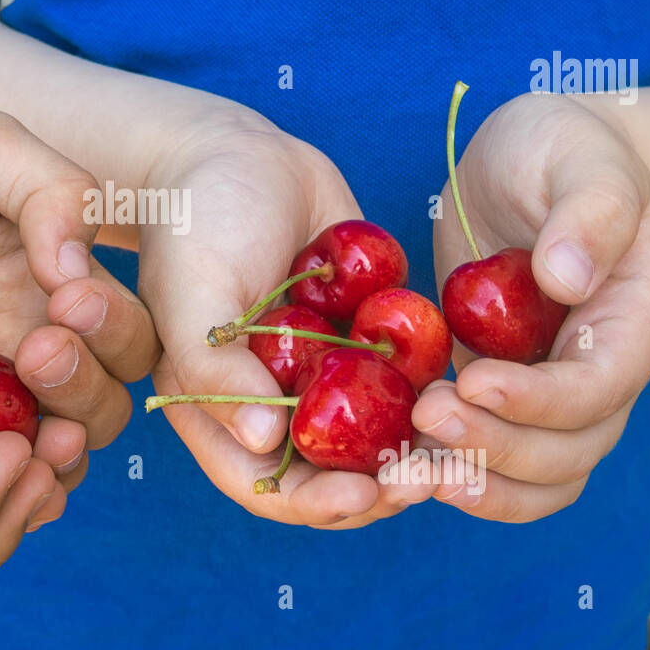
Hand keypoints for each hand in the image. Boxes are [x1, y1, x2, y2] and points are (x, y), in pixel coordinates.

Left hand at [0, 92, 160, 488]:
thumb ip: (52, 190)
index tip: (71, 299)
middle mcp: (11, 360)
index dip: (115, 335)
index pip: (123, 344)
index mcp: (47, 295)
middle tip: (38, 351)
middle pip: (91, 417)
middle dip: (83, 394)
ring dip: (32, 458)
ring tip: (8, 425)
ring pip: (22, 467)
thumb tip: (79, 273)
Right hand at [140, 115, 438, 526]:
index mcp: (217, 405)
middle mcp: (272, 397)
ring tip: (454, 441)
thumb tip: (264, 444)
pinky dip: (428, 386)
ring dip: (413, 446)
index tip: (363, 494)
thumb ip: (214, 370)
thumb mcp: (191, 292)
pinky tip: (457, 383)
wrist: (235, 147)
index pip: (265, 482)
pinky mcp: (360, 330)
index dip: (313, 502)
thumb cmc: (194, 218)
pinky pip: (401, 374)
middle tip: (426, 479)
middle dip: (377, 485)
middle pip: (329, 471)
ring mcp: (320, 366)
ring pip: (373, 432)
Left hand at [416, 92, 649, 521]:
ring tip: (404, 471)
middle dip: (497, 449)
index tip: (472, 379)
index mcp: (629, 321)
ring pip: (530, 477)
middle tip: (424, 417)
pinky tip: (388, 465)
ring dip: (473, 482)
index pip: (597, 387)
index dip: (539, 400)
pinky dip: (443, 470)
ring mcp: (543, 391)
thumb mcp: (582, 160)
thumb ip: (588, 213)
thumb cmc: (562, 150)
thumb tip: (567, 278)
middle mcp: (594, 372)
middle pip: (566, 452)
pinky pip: (481, 456)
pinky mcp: (490, 392)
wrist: (530, 165)